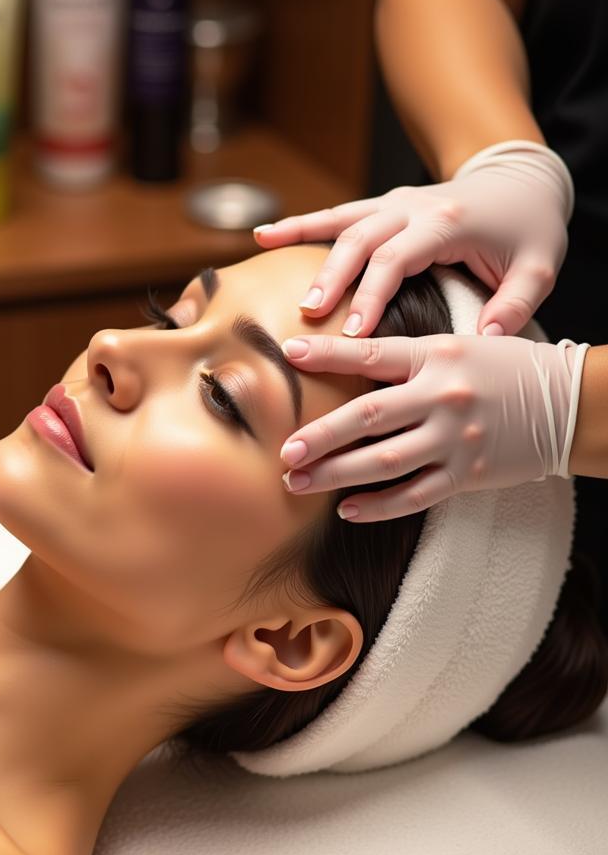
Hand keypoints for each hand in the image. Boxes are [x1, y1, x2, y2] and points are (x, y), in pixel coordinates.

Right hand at [254, 141, 573, 337]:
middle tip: (310, 314)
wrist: (522, 179)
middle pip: (360, 240)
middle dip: (332, 278)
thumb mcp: (540, 267)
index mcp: (447, 222)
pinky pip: (335, 214)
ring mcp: (395, 202)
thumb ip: (515, 303)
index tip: (354, 335)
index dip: (372, 295)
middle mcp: (414, 206)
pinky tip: (263, 235)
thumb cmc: (528, 229)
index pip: (397, 260)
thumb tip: (487, 337)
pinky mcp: (382, 205)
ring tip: (271, 264)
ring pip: (341, 222)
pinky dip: (299, 225)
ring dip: (304, 244)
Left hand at [277, 332, 587, 522]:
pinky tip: (346, 509)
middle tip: (284, 452)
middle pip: (368, 417)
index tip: (289, 353)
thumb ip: (406, 357)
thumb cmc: (505, 369)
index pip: (372, 354)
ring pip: (383, 462)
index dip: (328, 354)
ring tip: (299, 483)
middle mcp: (442, 396)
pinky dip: (377, 505)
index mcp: (437, 356)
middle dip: (320, 436)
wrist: (569, 403)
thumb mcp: (458, 346)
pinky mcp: (467, 474)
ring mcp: (455, 439)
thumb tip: (347, 359)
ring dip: (335, 475)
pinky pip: (413, 495)